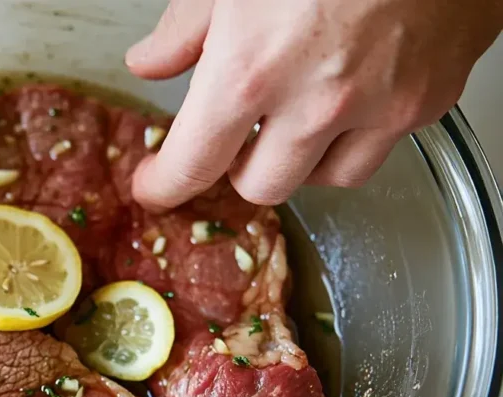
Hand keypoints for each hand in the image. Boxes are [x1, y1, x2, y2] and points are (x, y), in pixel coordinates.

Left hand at [126, 0, 502, 207]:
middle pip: (259, 187)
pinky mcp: (425, 102)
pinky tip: (344, 100)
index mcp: (251, 70)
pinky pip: (376, 151)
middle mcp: (315, 103)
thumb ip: (186, 28)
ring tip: (293, 112)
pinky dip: (351, 139)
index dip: (163, 185)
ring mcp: (377, 107)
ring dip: (297, 158)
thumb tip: (151, 62)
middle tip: (233, 133)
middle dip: (237, 165)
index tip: (155, 185)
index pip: (191, 166)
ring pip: (321, 180)